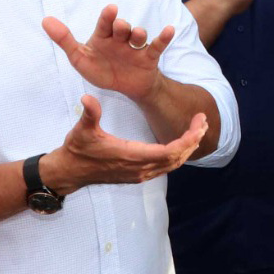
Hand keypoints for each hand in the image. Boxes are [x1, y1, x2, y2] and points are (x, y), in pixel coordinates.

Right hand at [42, 94, 206, 192]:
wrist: (71, 171)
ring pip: (173, 164)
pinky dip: (178, 155)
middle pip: (177, 158)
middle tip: (203, 121)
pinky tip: (182, 143)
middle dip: (193, 140)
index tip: (198, 124)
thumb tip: (87, 98)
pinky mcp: (138, 175)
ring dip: (188, 148)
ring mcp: (139, 174)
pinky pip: (165, 167)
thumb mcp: (82, 129)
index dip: (187, 139)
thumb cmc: (78, 149)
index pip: (169, 151)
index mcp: (131, 155)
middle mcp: (139, 168)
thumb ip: (89, 114)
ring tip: (198, 130)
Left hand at [43, 5, 176, 106]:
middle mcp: (120, 39)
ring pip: (139, 36)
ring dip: (139, 33)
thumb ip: (64, 40)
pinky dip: (164, 37)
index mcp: (103, 37)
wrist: (125, 87)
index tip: (111, 9)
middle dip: (122, 26)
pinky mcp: (148, 57)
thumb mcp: (80, 58)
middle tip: (120, 26)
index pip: (104, 24)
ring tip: (137, 34)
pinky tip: (169, 29)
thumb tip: (45, 20)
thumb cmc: (102, 69)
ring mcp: (135, 47)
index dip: (107, 17)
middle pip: (123, 28)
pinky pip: (158, 45)